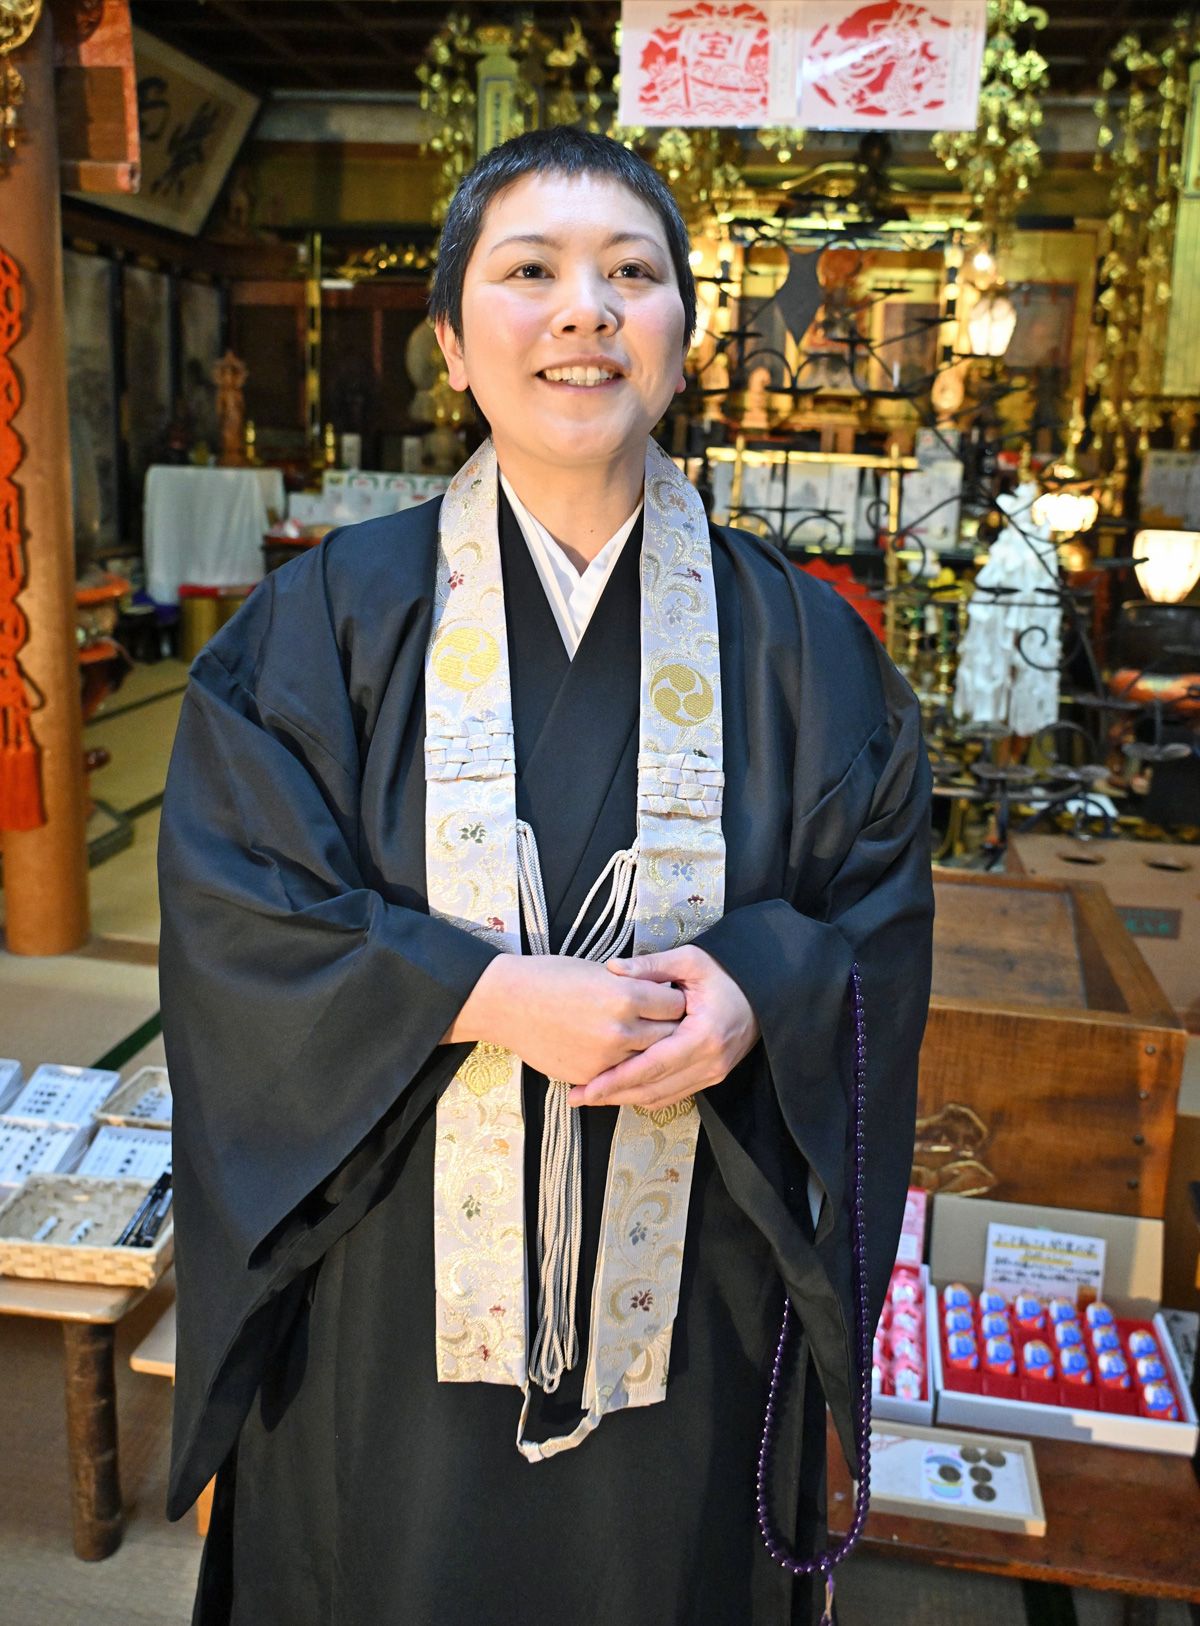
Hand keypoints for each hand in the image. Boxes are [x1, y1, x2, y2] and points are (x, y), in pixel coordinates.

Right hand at [444, 954, 685, 1085]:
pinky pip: (622, 1074)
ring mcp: (606, 1058)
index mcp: (626, 995)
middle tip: (667, 1022)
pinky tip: (619, 1053)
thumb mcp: (600, 971)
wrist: (508, 1004)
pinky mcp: (591, 1076)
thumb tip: (664, 995)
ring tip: (644, 1037)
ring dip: (650, 1049)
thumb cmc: (552, 978)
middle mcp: (621, 1030)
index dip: (674, 1000)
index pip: (675, 1004)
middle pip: (670, 1035)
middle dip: (671, 1028)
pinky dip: (624, 1065)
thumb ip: (635, 985)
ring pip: (649, 1060)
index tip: (670, 999)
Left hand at [568, 945, 759, 1112]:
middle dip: (612, 1096)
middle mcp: (710, 1063)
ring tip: (591, 1096)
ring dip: (626, 1099)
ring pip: (661, 1098)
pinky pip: (673, 1095)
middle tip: (577, 1097)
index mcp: (703, 1036)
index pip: (652, 1066)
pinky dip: (645, 1095)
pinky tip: (621, 1090)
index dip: (616, 1080)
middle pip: (653, 1090)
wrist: (764, 991)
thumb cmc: (726, 972)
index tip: (586, 1087)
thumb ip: (651, 966)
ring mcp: (713, 1074)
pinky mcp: (712, 1077)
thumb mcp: (690, 960)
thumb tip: (612, 968)